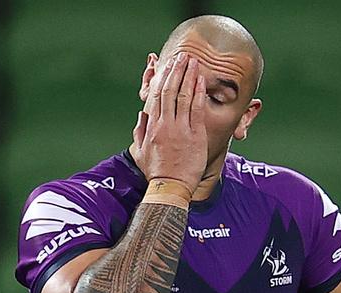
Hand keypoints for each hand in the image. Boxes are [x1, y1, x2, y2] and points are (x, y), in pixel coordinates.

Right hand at [132, 52, 207, 194]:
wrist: (170, 187)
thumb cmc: (156, 173)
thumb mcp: (140, 153)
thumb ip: (139, 132)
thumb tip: (141, 116)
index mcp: (152, 126)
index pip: (156, 96)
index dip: (162, 78)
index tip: (167, 66)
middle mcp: (165, 124)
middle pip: (170, 91)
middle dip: (176, 71)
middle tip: (182, 57)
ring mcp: (180, 129)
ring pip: (184, 96)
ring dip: (189, 76)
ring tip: (194, 61)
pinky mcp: (195, 135)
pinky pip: (197, 109)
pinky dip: (199, 92)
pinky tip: (201, 80)